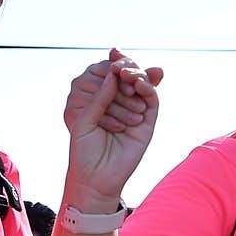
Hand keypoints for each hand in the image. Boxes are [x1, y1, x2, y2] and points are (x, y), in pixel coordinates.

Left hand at [64, 49, 162, 207]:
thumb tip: (114, 69)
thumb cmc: (83, 152)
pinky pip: (152, 100)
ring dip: (136, 76)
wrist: (94, 180)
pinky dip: (148, 88)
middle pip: (129, 77)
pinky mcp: (148, 122)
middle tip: (121, 67)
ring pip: (142, 85)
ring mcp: (135, 112)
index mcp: (100, 102)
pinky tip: (140, 84)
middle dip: (127, 68)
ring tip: (127, 76)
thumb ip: (100, 96)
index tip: (113, 56)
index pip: (111, 76)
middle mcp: (118, 104)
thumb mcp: (85, 119)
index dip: (114, 64)